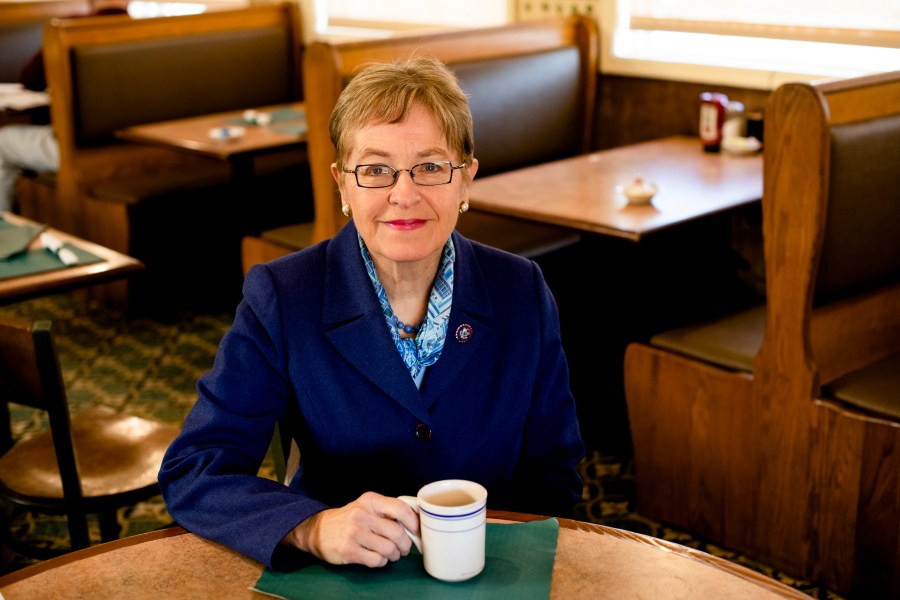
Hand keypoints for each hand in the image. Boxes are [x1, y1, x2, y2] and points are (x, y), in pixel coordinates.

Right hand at [284, 491, 419, 566]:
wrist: (318, 530)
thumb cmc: (349, 519)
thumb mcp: (366, 506)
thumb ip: (387, 510)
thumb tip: (415, 522)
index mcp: (370, 500)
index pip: (401, 509)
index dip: (414, 522)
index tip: (417, 531)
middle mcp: (362, 514)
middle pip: (397, 533)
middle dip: (405, 544)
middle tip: (403, 548)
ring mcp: (355, 533)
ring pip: (389, 549)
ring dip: (394, 555)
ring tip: (391, 554)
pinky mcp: (349, 550)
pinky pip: (377, 560)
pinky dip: (381, 562)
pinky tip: (377, 557)